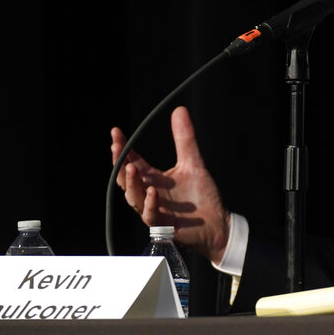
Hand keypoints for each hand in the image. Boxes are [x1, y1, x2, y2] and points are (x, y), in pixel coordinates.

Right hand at [111, 106, 229, 264]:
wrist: (217, 222)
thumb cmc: (202, 196)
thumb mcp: (193, 162)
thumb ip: (184, 139)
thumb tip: (179, 110)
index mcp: (153, 179)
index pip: (132, 161)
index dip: (123, 147)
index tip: (116, 132)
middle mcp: (149, 193)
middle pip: (126, 179)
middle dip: (119, 163)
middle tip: (116, 147)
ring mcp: (154, 209)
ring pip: (133, 197)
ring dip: (131, 182)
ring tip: (131, 167)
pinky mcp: (163, 224)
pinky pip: (151, 214)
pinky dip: (150, 203)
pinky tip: (152, 191)